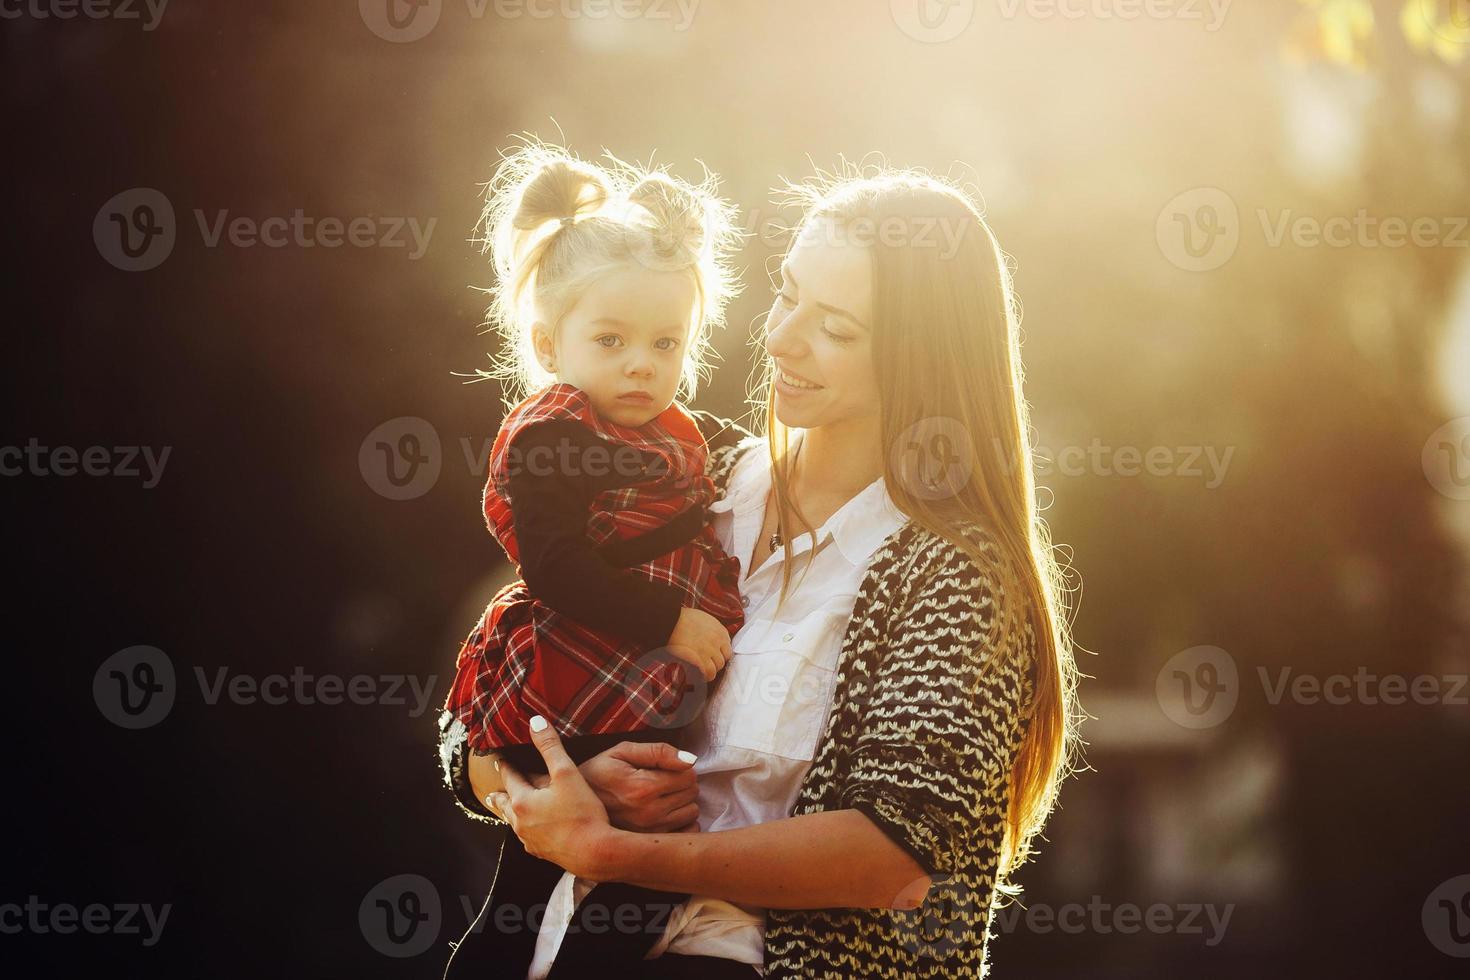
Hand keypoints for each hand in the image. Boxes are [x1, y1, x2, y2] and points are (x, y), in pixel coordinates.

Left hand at [489, 716, 624, 881]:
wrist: (596, 853)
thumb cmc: (582, 813)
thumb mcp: (567, 773)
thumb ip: (550, 747)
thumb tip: (535, 722)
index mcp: (523, 801)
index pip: (510, 778)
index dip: (506, 766)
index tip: (500, 759)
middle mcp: (521, 823)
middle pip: (505, 805)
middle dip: (499, 795)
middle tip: (491, 792)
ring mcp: (531, 841)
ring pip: (514, 824)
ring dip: (509, 814)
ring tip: (506, 812)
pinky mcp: (543, 853)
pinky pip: (527, 839)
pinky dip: (524, 831)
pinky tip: (530, 834)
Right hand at [579, 741, 701, 833]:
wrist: (570, 807)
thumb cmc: (597, 774)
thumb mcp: (621, 752)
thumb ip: (658, 751)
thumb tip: (690, 760)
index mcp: (642, 787)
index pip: (688, 775)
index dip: (680, 768)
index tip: (665, 768)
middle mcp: (648, 813)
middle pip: (692, 793)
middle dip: (682, 783)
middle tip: (661, 781)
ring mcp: (649, 832)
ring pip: (691, 813)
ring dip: (682, 802)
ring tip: (660, 797)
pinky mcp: (648, 845)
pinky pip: (685, 832)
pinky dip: (681, 822)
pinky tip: (664, 814)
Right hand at [665, 606, 732, 681]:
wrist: (670, 621)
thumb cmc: (682, 619)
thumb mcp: (704, 619)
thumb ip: (712, 630)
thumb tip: (714, 641)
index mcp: (720, 631)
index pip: (727, 649)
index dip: (718, 654)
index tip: (712, 656)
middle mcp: (718, 642)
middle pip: (723, 660)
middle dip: (714, 663)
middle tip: (704, 664)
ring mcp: (709, 652)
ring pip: (716, 669)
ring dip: (708, 671)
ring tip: (700, 671)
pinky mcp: (700, 660)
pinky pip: (707, 674)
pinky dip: (703, 677)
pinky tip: (697, 675)